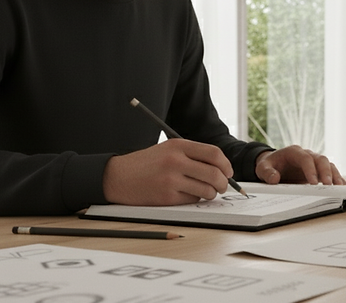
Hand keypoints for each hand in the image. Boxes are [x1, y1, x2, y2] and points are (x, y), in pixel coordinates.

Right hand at [102, 138, 233, 204]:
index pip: (214, 153)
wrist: (117, 176)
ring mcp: (170, 179)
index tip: (228, 172)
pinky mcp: (166, 197)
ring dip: (210, 193)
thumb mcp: (168, 150)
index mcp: (178, 145)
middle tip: (222, 186)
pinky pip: (193, 200)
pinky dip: (194, 199)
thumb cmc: (146, 164)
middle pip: (215, 174)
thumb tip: (222, 169)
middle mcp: (175, 161)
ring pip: (207, 190)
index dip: (226, 165)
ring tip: (204, 191)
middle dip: (223, 183)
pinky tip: (185, 195)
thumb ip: (193, 155)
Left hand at [255, 145, 345, 184]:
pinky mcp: (318, 171)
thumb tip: (274, 179)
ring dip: (335, 176)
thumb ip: (266, 172)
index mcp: (294, 152)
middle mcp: (308, 155)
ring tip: (340, 188)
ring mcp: (315, 162)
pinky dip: (337, 179)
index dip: (311, 170)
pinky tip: (343, 187)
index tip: (313, 183)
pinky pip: (331, 172)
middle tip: (329, 186)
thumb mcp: (262, 168)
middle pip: (321, 160)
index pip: (306, 159)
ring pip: (329, 166)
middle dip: (326, 172)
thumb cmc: (269, 165)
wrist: (273, 164)